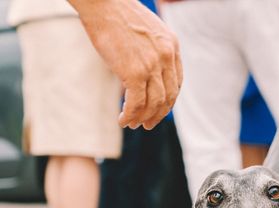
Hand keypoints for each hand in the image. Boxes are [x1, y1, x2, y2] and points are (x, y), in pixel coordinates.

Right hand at [69, 0, 182, 129]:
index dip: (169, 100)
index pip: (177, 82)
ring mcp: (152, 66)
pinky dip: (130, 115)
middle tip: (148, 124)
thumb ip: (153, 49)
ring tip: (133, 125)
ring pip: (155, 103)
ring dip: (144, 118)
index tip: (159, 108)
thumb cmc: (117, 13)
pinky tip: (122, 120)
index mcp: (172, 46)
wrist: (102, 1)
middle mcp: (167, 57)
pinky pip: (137, 103)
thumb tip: (146, 69)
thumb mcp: (147, 30)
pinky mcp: (135, 73)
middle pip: (169, 96)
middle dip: (159, 114)